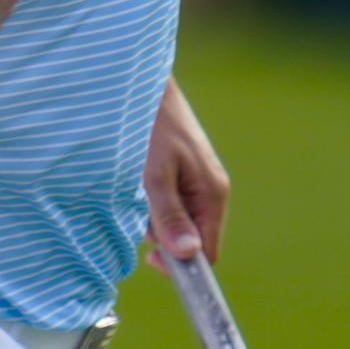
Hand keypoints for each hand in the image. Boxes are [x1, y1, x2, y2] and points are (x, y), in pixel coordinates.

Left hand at [143, 76, 229, 272]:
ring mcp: (197, 180)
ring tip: (136, 187)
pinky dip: (150, 199)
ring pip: (177, 220)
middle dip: (162, 235)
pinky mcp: (182, 172)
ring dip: (152, 215)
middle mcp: (210, 190)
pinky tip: (137, 180)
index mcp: (213, 193)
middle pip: (191, 238)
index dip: (183, 264)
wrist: (142, 84)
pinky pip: (169, 202)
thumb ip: (170, 215)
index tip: (149, 258)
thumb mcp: (154, 174)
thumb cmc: (149, 127)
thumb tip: (188, 255)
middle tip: (138, 210)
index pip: (208, 251)